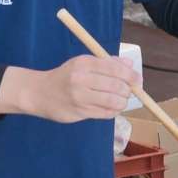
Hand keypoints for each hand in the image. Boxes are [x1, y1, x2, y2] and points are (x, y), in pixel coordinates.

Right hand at [0, 55, 134, 122]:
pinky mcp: (79, 113)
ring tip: (121, 101)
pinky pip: (105, 114)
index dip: (130, 76)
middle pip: (116, 86)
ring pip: (112, 102)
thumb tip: (130, 66)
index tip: (138, 80)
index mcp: (84, 63)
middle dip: (127, 90)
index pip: (114, 68)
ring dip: (122, 102)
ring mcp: (79, 98)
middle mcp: (81, 79)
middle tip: (129, 92)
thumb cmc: (65, 76)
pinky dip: (113, 112)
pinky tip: (112, 108)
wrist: (39, 93)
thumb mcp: (83, 63)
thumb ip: (107, 63)